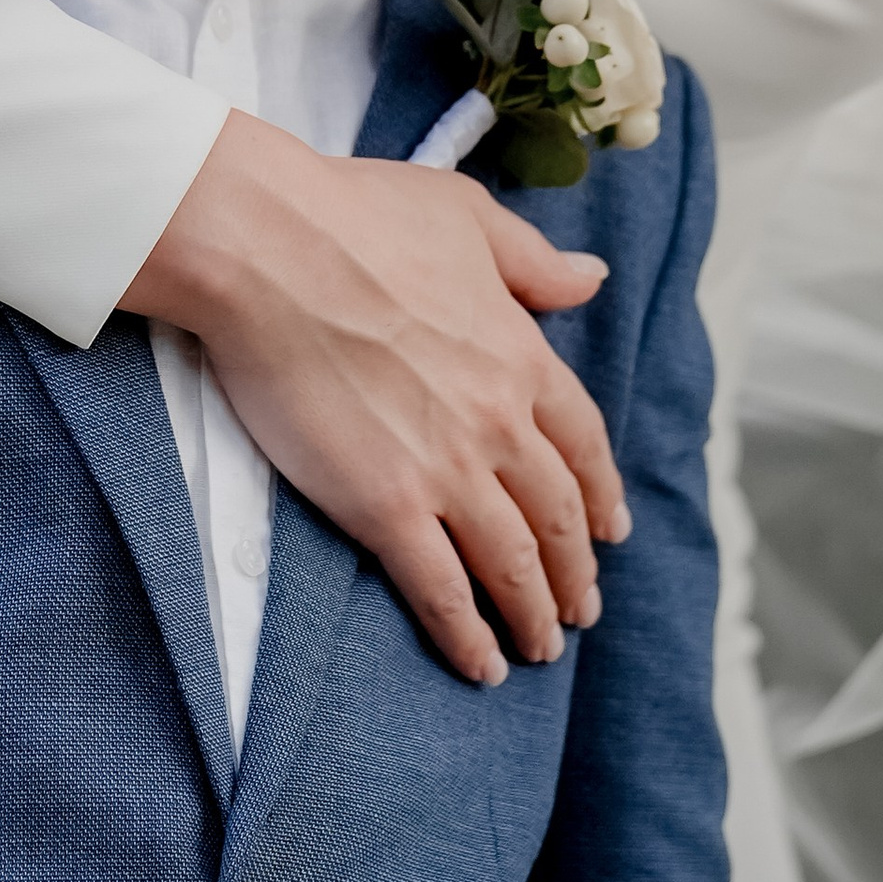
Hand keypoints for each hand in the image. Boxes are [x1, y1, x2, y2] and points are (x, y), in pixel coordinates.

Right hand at [123, 112, 630, 684]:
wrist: (269, 249)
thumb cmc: (357, 217)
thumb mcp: (468, 218)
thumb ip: (535, 262)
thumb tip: (593, 278)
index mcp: (522, 354)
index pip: (583, 442)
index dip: (602, 492)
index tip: (612, 529)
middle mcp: (499, 422)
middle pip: (557, 514)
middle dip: (575, 570)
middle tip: (581, 608)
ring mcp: (446, 469)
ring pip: (510, 562)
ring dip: (533, 612)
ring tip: (542, 648)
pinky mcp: (384, 506)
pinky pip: (441, 588)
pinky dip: (467, 634)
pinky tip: (481, 664)